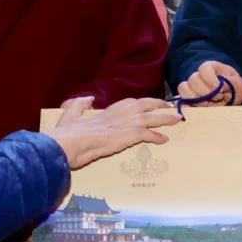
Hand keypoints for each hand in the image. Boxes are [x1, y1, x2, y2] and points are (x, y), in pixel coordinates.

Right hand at [42, 97, 180, 170]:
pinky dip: (155, 136)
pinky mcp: (124, 136)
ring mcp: (121, 125)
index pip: (127, 103)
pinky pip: (145, 134)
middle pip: (143, 105)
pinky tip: (163, 139)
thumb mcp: (68, 115)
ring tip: (177, 119)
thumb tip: (87, 97)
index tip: (148, 103)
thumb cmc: (64, 135)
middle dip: (158, 105)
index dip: (140, 103)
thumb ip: (78, 105)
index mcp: (104, 112)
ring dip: (164, 118)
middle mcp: (116, 115)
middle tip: (170, 107)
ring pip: (148, 118)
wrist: (64, 144)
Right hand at [177, 61, 241, 105]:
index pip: (204, 68)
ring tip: (206, 105)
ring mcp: (192, 88)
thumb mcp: (240, 85)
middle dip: (204, 91)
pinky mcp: (188, 99)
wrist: (232, 101)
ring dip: (194, 98)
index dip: (209, 78)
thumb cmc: (235, 90)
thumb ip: (233, 83)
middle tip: (216, 98)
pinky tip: (197, 110)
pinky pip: (180, 100)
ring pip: (183, 88)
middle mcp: (199, 76)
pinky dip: (187, 106)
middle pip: (193, 79)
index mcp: (212, 68)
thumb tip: (221, 86)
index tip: (218, 88)